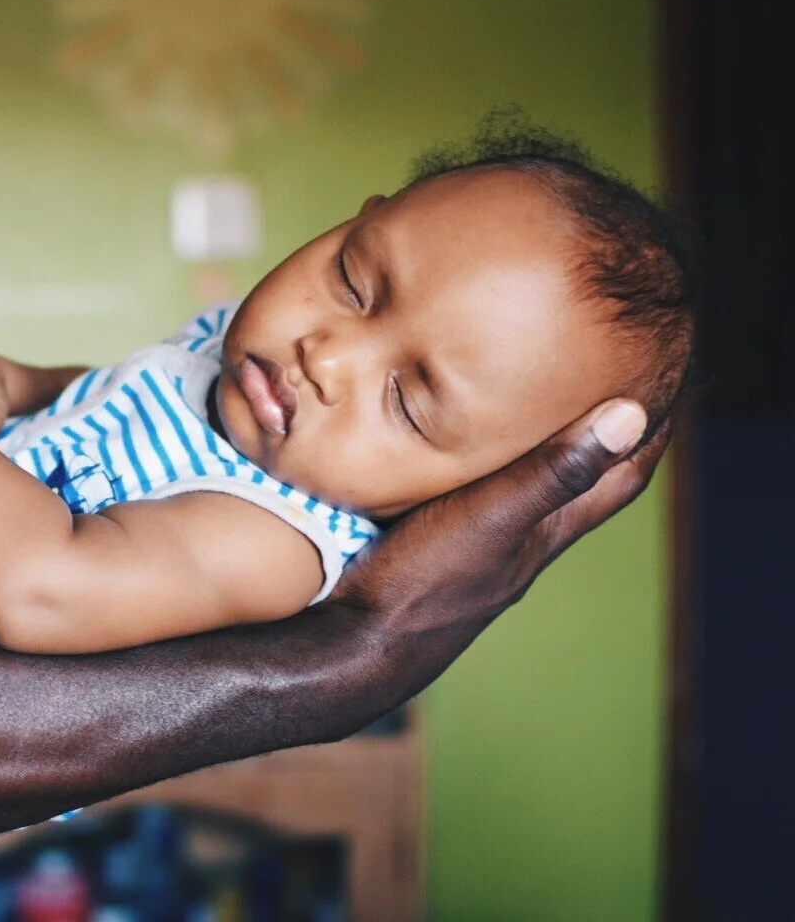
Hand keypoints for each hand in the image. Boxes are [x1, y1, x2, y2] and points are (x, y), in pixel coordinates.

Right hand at [330, 399, 667, 676]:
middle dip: (598, 433)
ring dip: (539, 447)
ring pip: (526, 486)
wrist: (360, 644)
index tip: (664, 385)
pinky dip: (483, 462)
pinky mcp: (436, 541)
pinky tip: (456, 443)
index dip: (648, 435)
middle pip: (579, 479)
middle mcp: (522, 538)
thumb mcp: (495, 518)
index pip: (620, 477)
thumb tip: (631, 417)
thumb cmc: (427, 584)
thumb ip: (554, 471)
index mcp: (548, 531)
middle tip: (605, 380)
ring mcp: (479, 545)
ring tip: (536, 399)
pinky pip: (476, 491)